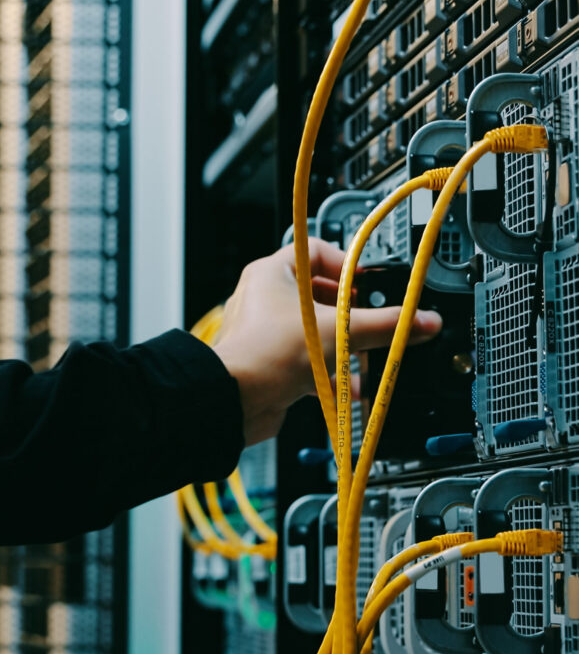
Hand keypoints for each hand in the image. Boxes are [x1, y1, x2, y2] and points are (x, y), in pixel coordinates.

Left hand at [211, 241, 442, 446]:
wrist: (234, 401)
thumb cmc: (265, 354)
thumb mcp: (336, 332)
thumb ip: (383, 325)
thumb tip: (421, 320)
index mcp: (273, 274)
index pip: (317, 251)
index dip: (346, 264)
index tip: (368, 282)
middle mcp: (266, 299)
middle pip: (320, 295)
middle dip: (350, 312)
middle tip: (371, 320)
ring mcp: (267, 332)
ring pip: (315, 331)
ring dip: (342, 345)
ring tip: (363, 354)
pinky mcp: (271, 362)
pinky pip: (306, 360)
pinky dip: (329, 371)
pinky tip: (348, 385)